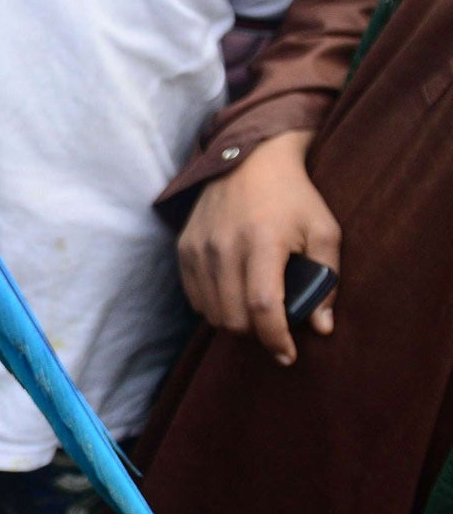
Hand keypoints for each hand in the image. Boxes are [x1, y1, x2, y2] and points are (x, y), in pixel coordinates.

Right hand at [178, 129, 337, 364]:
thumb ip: (328, 281)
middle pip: (233, 317)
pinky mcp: (184, 245)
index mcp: (263, 242)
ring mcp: (199, 246)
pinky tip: (231, 298)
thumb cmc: (294, 197)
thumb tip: (322, 327)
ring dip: (234, 323)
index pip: (263, 306)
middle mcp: (224, 245)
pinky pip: (193, 296)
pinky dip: (212, 307)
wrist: (249, 158)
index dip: (276, 339)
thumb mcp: (324, 232)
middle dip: (257, 334)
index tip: (288, 355)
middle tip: (275, 329)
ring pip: (211, 312)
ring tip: (254, 314)